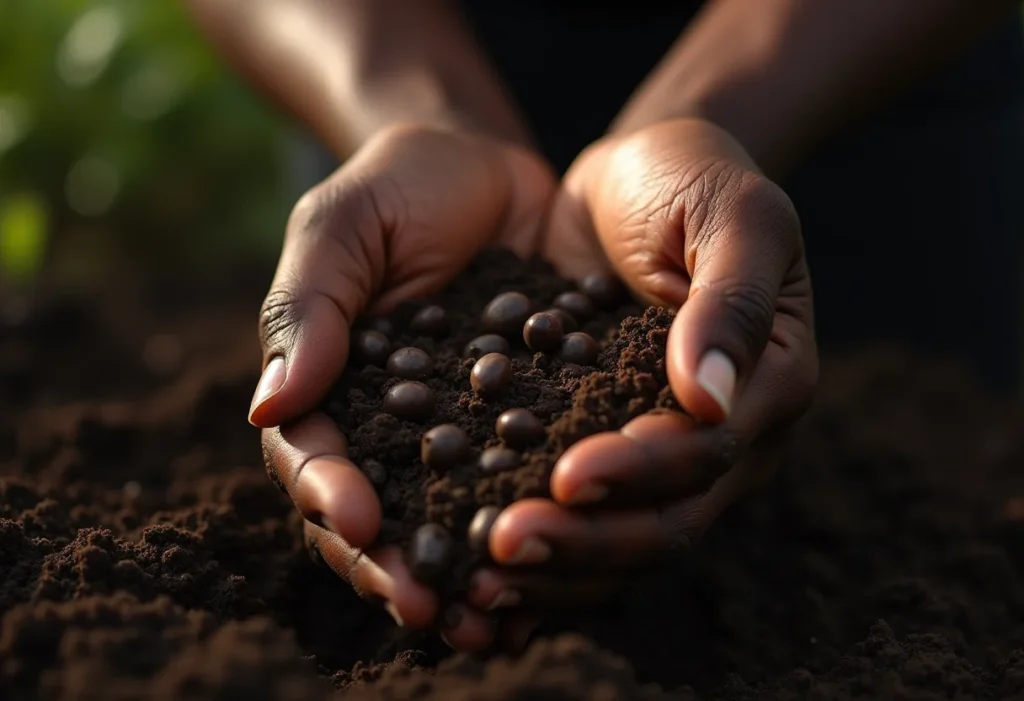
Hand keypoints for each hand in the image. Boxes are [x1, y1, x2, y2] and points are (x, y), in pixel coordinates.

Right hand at [250, 124, 554, 649]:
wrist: (488, 165)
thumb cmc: (399, 187)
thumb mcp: (343, 227)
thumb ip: (308, 309)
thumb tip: (269, 409)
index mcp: (334, 391)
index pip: (316, 459)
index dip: (331, 495)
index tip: (361, 521)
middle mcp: (394, 429)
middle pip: (382, 516)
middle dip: (396, 565)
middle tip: (426, 605)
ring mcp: (463, 435)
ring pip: (454, 521)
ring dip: (466, 575)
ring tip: (488, 620)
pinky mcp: (533, 423)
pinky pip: (527, 488)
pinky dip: (536, 532)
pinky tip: (557, 572)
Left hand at [467, 118, 817, 612]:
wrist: (637, 176)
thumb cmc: (693, 178)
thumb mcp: (734, 212)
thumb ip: (732, 298)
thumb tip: (709, 395)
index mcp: (768, 385)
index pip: (708, 453)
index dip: (640, 474)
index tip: (566, 476)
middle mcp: (724, 438)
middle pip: (663, 523)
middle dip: (585, 542)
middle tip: (500, 546)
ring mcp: (664, 456)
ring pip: (619, 544)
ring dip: (552, 568)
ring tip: (473, 581)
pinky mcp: (606, 452)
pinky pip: (579, 522)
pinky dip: (537, 555)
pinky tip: (470, 568)